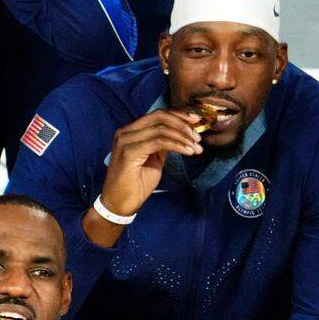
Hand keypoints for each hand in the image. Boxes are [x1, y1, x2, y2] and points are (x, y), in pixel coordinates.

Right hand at [83, 110, 202, 247]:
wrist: (120, 204)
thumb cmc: (135, 184)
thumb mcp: (154, 159)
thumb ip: (162, 144)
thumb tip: (181, 133)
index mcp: (130, 131)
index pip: (157, 115)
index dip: (178, 115)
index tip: (196, 121)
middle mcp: (125, 132)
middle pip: (159, 117)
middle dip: (183, 123)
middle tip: (198, 135)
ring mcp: (125, 141)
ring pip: (161, 129)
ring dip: (183, 137)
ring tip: (196, 147)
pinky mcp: (128, 152)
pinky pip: (159, 142)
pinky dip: (177, 145)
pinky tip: (188, 152)